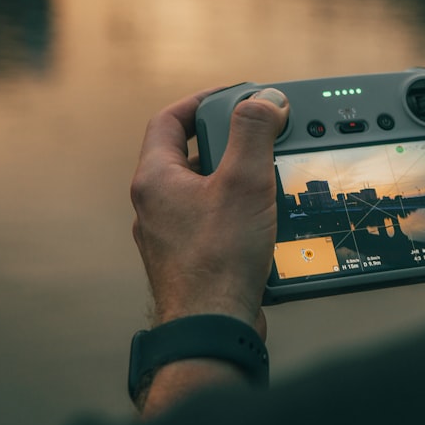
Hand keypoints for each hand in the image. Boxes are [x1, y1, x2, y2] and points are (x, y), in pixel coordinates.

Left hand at [130, 87, 289, 332]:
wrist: (213, 328)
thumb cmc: (219, 259)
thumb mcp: (244, 182)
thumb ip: (254, 133)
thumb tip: (265, 100)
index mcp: (155, 179)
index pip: (169, 119)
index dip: (202, 100)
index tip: (234, 96)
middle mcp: (155, 207)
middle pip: (189, 154)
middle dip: (228, 141)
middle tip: (260, 136)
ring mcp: (170, 237)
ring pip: (204, 192)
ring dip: (236, 179)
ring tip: (270, 177)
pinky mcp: (191, 261)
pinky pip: (214, 223)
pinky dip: (239, 213)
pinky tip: (267, 220)